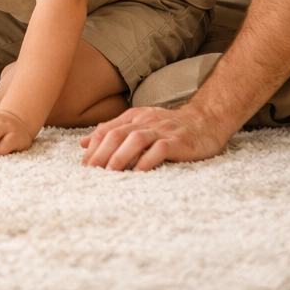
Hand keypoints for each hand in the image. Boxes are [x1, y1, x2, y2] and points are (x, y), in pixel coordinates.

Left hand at [79, 105, 232, 170]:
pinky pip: (159, 149)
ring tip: (110, 172)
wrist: (206, 120)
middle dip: (101, 153)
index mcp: (133, 117)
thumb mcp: (139, 123)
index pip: (106, 130)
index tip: (84, 165)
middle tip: (92, 171)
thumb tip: (83, 143)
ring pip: (135, 139)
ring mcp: (162, 130)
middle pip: (117, 134)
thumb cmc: (170, 126)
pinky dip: (146, 161)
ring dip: (120, 156)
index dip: (93, 147)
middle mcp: (144, 121)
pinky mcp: (178, 142)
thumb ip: (113, 131)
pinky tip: (138, 173)